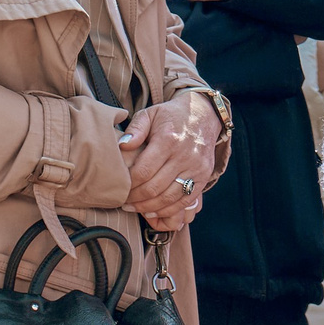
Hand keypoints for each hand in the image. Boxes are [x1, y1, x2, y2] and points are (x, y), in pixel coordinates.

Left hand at [118, 92, 221, 230]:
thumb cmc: (171, 116)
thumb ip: (135, 129)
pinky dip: (168, 210)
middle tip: (123, 202)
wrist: (203, 115)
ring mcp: (196, 167)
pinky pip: (185, 200)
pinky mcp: (204, 176)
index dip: (129, 185)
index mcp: (168, 139)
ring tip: (135, 208)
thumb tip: (122, 146)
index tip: (119, 189)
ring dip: (149, 208)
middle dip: (136, 199)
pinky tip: (153, 211)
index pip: (144, 171)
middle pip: (155, 187)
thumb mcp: (150, 114)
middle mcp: (184, 155)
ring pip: (169, 198)